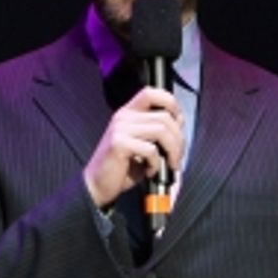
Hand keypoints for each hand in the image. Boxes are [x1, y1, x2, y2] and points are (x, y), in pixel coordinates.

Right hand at [83, 86, 183, 209]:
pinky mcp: (119, 144)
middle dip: (178, 139)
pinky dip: (156, 164)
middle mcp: (124, 117)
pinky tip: (150, 171)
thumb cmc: (122, 168)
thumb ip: (158, 133)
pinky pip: (150, 149)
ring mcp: (120, 129)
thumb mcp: (143, 146)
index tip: (178, 123)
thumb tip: (179, 125)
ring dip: (172, 151)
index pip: (152, 92)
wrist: (98, 185)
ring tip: (169, 164)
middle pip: (164, 116)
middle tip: (177, 157)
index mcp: (129, 113)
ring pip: (161, 130)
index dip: (171, 103)